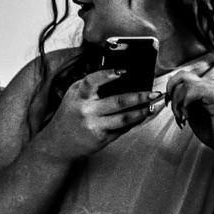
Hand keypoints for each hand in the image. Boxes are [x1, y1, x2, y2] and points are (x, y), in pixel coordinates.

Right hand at [34, 69, 161, 161]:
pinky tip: (144, 115)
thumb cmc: (71, 113)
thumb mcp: (74, 96)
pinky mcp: (101, 138)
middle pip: (118, 102)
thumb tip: (122, 78)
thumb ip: (91, 87)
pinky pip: (123, 129)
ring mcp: (94, 125)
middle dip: (140, 97)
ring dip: (143, 111)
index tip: (124, 71)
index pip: (92, 81)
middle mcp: (85, 110)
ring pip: (125, 118)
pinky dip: (135, 122)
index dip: (108, 75)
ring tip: (154, 105)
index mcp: (78, 95)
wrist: (58, 142)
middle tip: (155, 92)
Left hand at [166, 69, 213, 156]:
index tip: (170, 107)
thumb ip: (184, 104)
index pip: (181, 79)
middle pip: (181, 76)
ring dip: (178, 103)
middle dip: (170, 91)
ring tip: (182, 119)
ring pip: (185, 84)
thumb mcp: (194, 116)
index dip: (170, 91)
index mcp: (204, 89)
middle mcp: (209, 86)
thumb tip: (170, 96)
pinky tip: (189, 117)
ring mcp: (213, 90)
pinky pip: (194, 90)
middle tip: (172, 108)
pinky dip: (186, 104)